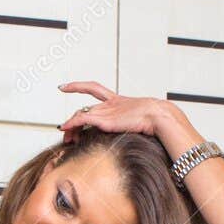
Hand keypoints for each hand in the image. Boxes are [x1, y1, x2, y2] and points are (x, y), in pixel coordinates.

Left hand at [57, 81, 193, 153]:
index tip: (64, 86)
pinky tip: (64, 129)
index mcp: (119, 101)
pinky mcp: (104, 119)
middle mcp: (110, 104)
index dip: (79, 86)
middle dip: (73, 120)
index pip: (95, 89)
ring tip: (66, 137)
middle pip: (85, 109)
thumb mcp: (143, 121)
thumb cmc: (157, 121)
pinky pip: (82, 120)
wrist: (159, 116)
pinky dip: (71, 123)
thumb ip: (137, 125)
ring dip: (70, 126)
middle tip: (65, 131)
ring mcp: (107, 110)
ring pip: (81, 114)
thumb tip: (142, 133)